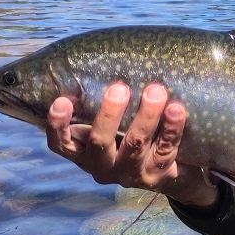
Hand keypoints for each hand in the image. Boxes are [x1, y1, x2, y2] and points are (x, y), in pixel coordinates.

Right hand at [45, 82, 216, 208]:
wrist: (165, 174)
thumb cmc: (127, 138)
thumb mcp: (109, 130)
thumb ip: (98, 108)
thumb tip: (99, 59)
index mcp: (84, 153)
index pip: (61, 143)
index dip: (58, 125)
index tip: (62, 100)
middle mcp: (102, 166)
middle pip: (100, 142)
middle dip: (109, 114)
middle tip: (119, 87)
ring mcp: (130, 172)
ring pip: (135, 143)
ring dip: (146, 115)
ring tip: (155, 91)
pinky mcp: (158, 174)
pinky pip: (166, 148)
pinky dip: (172, 127)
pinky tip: (177, 109)